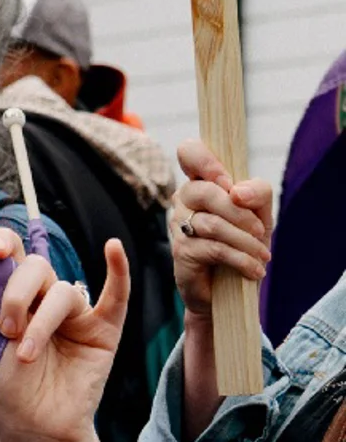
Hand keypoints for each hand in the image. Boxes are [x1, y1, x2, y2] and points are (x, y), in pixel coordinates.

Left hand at [0, 229, 129, 441]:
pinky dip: (118, 272)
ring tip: (25, 354)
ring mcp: (76, 315)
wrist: (31, 427)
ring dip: (42, 321)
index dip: (3, 243)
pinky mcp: (103, 332)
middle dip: (17, 293)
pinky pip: (116, 298)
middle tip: (6, 327)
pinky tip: (113, 248)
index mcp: (12, 296)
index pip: (11, 257)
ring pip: (63, 293)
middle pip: (36, 268)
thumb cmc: (4, 386)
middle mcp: (44, 299)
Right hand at [169, 137, 271, 320]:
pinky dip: (241, 259)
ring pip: (212, 224)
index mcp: (203, 182)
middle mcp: (184, 200)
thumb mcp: (260, 215)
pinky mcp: (182, 252)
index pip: (189, 152)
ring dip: (245, 241)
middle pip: (205, 191)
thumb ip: (258, 193)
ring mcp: (179, 226)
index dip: (205, 160)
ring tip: (262, 255)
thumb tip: (237, 192)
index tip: (228, 182)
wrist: (230, 289)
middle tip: (260, 230)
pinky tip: (255, 270)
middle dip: (239, 213)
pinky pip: (214, 248)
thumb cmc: (242, 244)